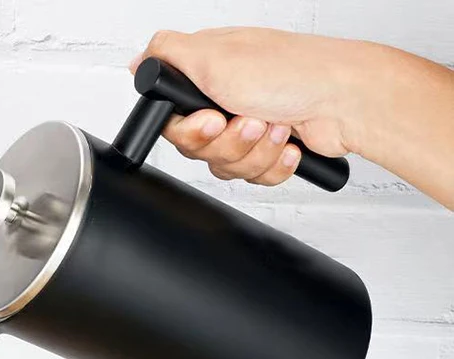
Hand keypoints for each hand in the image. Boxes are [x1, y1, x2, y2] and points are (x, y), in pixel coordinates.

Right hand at [130, 28, 365, 185]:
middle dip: (226, 143)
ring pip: (226, 167)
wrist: (344, 102)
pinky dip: (272, 165)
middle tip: (248, 121)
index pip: (172, 121)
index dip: (189, 132)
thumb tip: (141, 61)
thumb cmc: (292, 73)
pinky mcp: (269, 150)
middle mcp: (226, 100)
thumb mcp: (214, 54)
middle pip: (199, 149)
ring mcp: (249, 127)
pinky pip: (253, 177)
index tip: (210, 123)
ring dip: (252, 153)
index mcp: (208, 75)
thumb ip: (167, 54)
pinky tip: (287, 143)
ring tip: (275, 128)